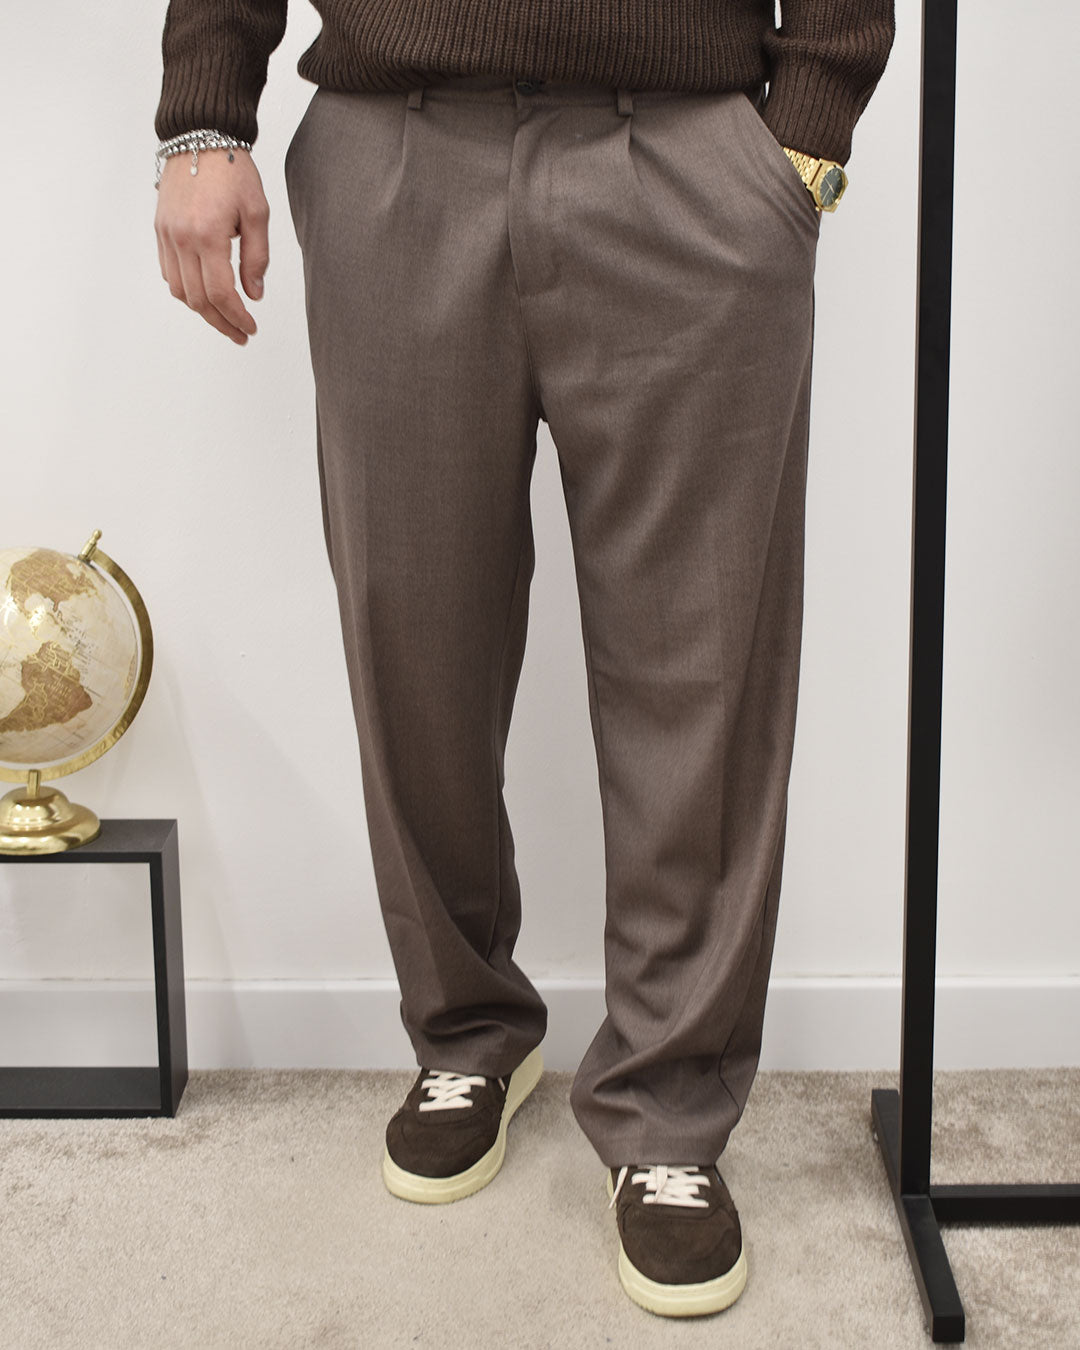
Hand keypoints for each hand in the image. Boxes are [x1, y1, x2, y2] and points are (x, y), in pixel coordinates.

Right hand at [154, 147, 268, 344]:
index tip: (250, 328)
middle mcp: (182, 238)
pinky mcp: (161, 230)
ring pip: (180, 291)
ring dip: (203, 311)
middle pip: (199, 300)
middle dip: (222, 323)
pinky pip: (169, 273)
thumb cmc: (232, 171)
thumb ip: (257, 258)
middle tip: (240, 334)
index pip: (221, 293)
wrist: (200, 137)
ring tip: (225, 319)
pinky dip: (186, 291)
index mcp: (208, 235)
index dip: (237, 318)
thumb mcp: (257, 213)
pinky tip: (205, 294)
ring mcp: (167, 235)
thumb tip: (254, 294)